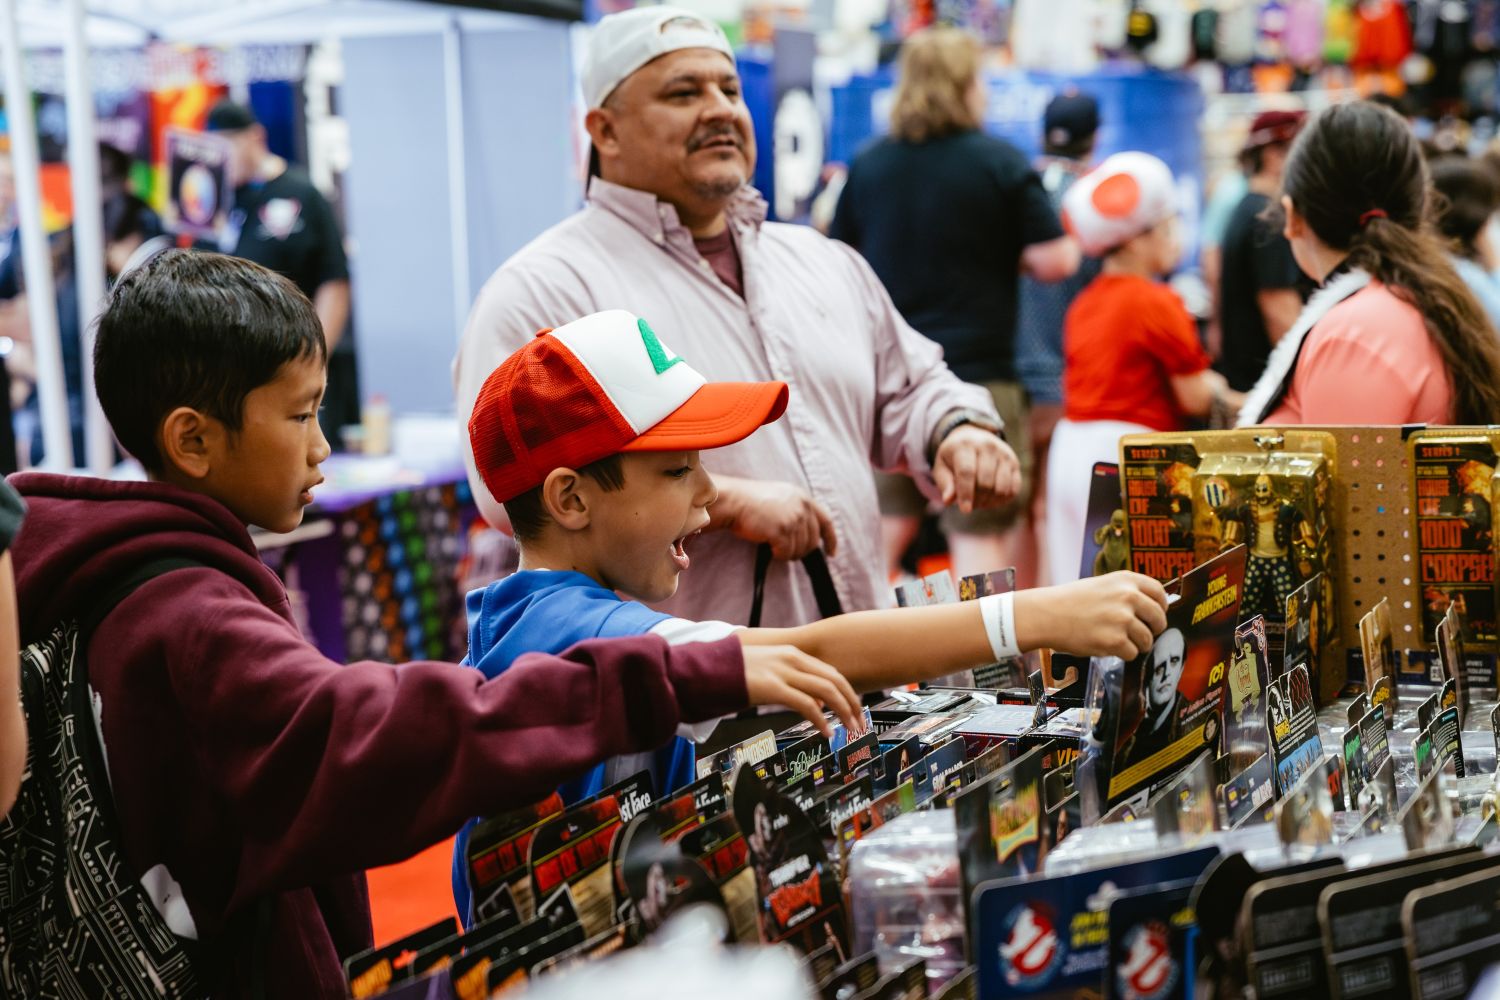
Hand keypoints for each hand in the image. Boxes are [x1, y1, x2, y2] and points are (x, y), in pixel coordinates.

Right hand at [711, 475, 837, 560]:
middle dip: (802, 551)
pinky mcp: (782, 530)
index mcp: (803, 497)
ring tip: (774, 546)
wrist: (734, 500)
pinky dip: (779, 555)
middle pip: (812, 540)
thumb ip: (797, 511)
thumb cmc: (751, 502)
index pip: (826, 521)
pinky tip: (770, 549)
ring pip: (800, 549)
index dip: (831, 539)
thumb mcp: (781, 498)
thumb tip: (805, 535)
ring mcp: (793, 518)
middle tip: (787, 552)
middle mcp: (802, 507)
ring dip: (788, 553)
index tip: (831, 552)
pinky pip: (787, 553)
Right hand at [741, 643, 863, 738]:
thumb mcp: (767, 672)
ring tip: (850, 730)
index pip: (830, 672)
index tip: (855, 708)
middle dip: (851, 703)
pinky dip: (821, 720)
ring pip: (826, 691)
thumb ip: (791, 683)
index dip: (847, 692)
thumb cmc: (733, 673)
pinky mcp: (771, 687)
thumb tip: (814, 704)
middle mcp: (790, 659)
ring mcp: (781, 672)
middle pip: (834, 680)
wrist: (704, 668)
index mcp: (791, 654)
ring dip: (843, 712)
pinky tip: (826, 732)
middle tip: (859, 722)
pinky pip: (806, 705)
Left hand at [933, 425, 1020, 513]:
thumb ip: (945, 484)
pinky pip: (1013, 490)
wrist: (973, 437)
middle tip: (969, 503)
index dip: (966, 494)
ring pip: (1001, 488)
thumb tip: (948, 500)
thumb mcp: (942, 467)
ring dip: (989, 501)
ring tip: (979, 500)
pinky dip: (1001, 500)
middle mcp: (987, 446)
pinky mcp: (1014, 463)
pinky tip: (990, 498)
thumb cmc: (954, 458)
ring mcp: (1004, 454)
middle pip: (985, 483)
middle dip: (976, 500)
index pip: (967, 472)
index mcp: (965, 445)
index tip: (965, 510)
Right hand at [1015, 572, 1169, 660]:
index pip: (1159, 593)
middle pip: (1158, 619)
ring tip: (1117, 640)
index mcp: (1126, 580)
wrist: (1046, 615)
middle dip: (1153, 630)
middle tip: (1141, 634)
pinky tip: (1106, 646)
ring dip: (1136, 645)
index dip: (1161, 607)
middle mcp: (1128, 597)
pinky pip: (1132, 653)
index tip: (1156, 614)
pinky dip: (1122, 654)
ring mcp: (1122, 619)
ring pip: (1147, 640)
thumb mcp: (1102, 585)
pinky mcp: (1115, 641)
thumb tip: (1151, 608)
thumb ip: (1126, 593)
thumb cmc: (1070, 601)